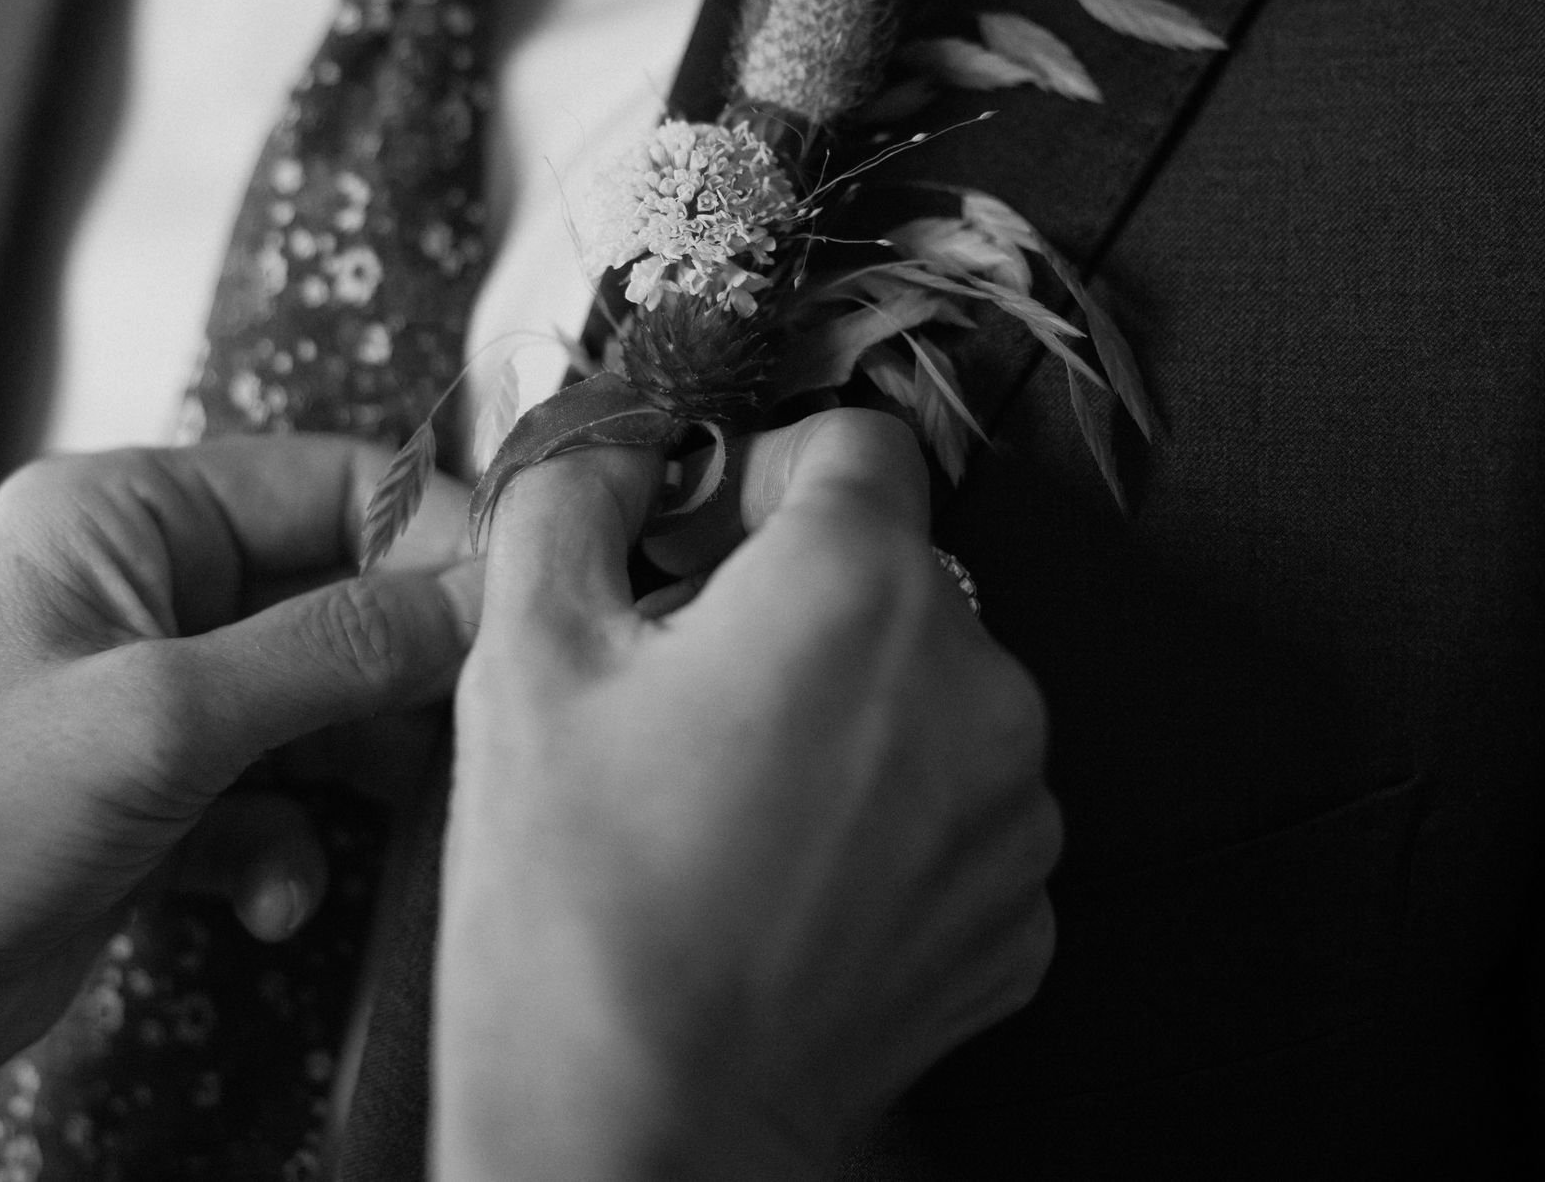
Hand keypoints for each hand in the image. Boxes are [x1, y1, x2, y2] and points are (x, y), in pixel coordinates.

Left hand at [0, 438, 477, 1178]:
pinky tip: (273, 899)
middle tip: (482, 727)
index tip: (524, 602)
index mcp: (125, 511)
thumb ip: (341, 646)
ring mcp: (147, 693)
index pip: (330, 481)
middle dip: (406, 669)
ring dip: (358, 770)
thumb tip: (487, 593)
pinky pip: (273, 793)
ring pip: (319, 702)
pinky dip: (290, 843)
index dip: (437, 534)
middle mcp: (141, 585)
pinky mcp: (152, 795)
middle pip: (337, 593)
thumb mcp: (169, 713)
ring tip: (397, 821)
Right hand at [434, 410, 1060, 1181]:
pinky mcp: (1018, 916)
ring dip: (849, 713)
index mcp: (864, 587)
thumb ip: (574, 496)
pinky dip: (886, 824)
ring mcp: (1016, 810)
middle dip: (793, 604)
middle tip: (681, 692)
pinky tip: (784, 879)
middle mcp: (979, 681)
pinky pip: (956, 815)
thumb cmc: (577, 908)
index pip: (857, 443)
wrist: (639, 1139)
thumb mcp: (526, 658)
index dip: (761, 473)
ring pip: (931, 695)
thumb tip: (614, 434)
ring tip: (728, 803)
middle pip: (893, 576)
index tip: (697, 539)